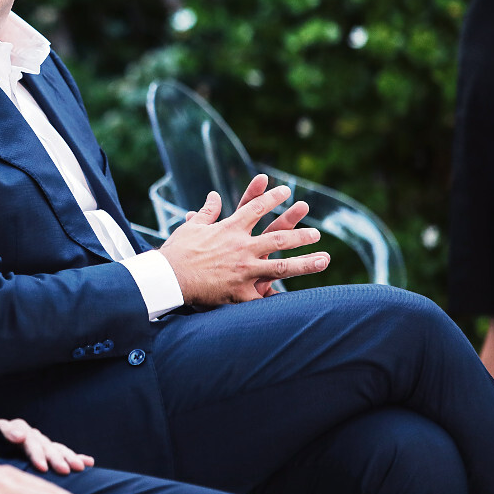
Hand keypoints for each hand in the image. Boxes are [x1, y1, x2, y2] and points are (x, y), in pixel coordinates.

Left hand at [0, 418, 92, 474]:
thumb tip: (20, 436)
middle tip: (62, 469)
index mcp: (13, 429)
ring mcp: (38, 442)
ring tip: (78, 467)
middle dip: (54, 456)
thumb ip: (3, 433)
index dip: (34, 451)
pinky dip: (75, 456)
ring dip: (67, 457)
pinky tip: (89, 462)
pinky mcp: (46, 451)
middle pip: (44, 443)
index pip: (26, 437)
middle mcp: (28, 434)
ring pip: (55, 448)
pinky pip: (62, 452)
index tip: (41, 465)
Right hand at [160, 177, 327, 305]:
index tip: (286, 190)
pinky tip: (298, 303)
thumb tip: (213, 195)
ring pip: (281, 266)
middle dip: (300, 234)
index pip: (255, 207)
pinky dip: (278, 300)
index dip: (271, 197)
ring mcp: (244, 269)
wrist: (168, 277)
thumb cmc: (177, 251)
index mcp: (229, 228)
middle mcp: (242, 247)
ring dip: (305, 262)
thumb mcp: (192, 227)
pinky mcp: (240, 291)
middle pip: (278, 236)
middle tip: (316, 233)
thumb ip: (207, 211)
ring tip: (324, 259)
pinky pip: (263, 298)